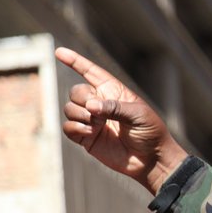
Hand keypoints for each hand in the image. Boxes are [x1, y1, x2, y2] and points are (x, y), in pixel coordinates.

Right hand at [55, 47, 187, 193]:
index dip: (75, 61)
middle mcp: (100, 104)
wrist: (152, 160)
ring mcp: (92, 121)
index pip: (91, 72)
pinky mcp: (86, 137)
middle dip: (82, 99)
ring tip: (97, 125)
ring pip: (69, 108)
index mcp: (113, 92)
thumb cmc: (150, 133)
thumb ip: (115, 107)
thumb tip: (90, 106)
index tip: (59, 52)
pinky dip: (75, 127)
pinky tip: (89, 132)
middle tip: (98, 113)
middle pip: (76, 91)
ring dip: (80, 114)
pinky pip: (68, 127)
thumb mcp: (138, 115)